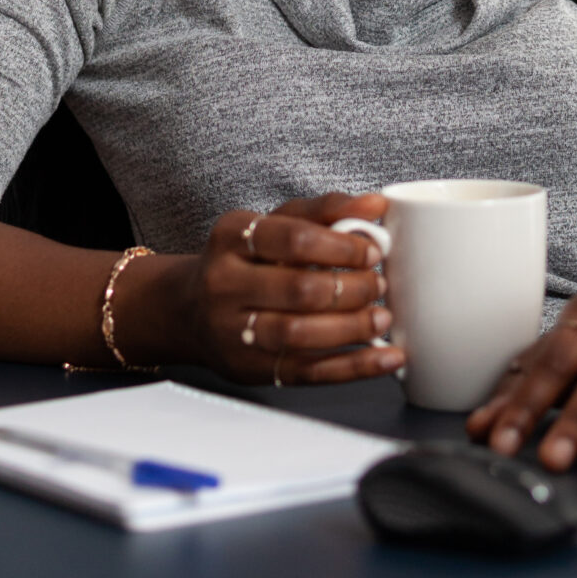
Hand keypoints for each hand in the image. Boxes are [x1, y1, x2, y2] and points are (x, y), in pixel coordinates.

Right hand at [172, 192, 405, 386]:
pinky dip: (353, 367)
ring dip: (352, 328)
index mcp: (232, 237)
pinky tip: (384, 358)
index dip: (342, 246)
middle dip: (351, 288)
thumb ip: (326, 210)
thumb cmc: (245, 261)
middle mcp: (225, 284)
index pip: (294, 239)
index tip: (372, 251)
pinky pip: (307, 372)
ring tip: (381, 317)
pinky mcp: (250, 369)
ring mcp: (233, 331)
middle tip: (378, 284)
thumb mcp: (276, 223)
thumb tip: (376, 205)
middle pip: (298, 289)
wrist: (192, 310)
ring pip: (298, 334)